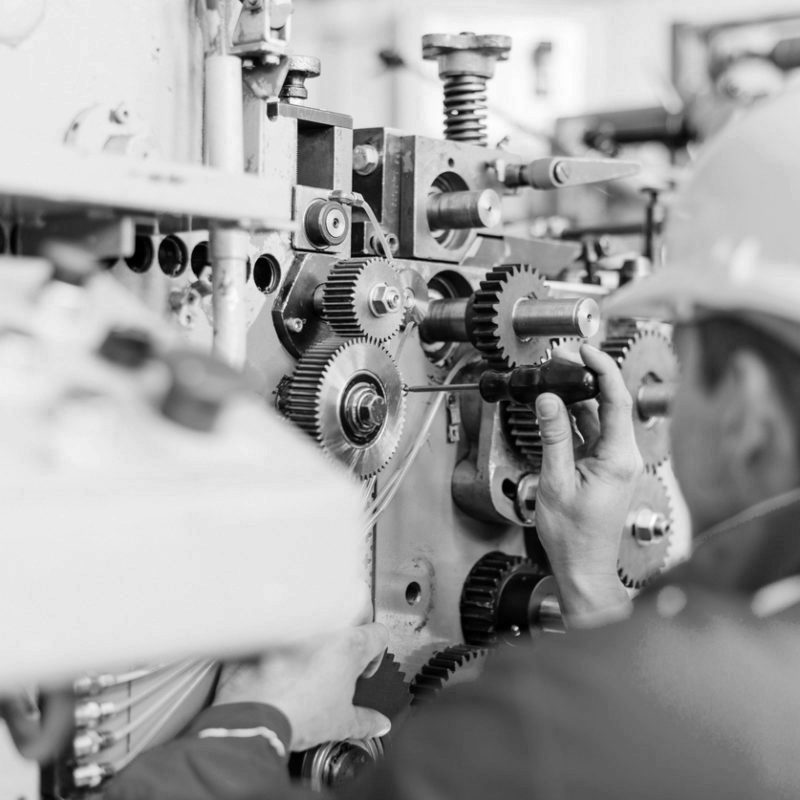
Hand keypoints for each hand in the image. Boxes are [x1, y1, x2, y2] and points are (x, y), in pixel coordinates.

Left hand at [214, 623, 390, 750]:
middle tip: (336, 667)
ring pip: (313, 619)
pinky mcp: (266, 630)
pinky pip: (280, 629)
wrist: (252, 718)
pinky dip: (281, 644)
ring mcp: (294, 624)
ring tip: (305, 666)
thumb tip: (379, 724)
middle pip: (347, 619)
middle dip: (345, 641)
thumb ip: (366, 721)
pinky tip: (277, 667)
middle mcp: (324, 626)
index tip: (362, 672)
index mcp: (349, 645)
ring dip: (313, 638)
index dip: (375, 655)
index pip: (378, 633)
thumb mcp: (341, 723)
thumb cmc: (297, 714)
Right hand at [534, 344, 642, 621]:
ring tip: (554, 379)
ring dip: (577, 398)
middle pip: (609, 404)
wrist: (582, 566)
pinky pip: (590, 434)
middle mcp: (623, 457)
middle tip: (561, 359)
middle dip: (586, 378)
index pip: (616, 400)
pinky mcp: (602, 468)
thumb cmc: (574, 535)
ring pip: (598, 418)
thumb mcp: (556, 481)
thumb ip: (553, 437)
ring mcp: (614, 462)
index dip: (601, 369)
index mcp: (619, 457)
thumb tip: (548, 400)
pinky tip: (556, 409)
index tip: (583, 351)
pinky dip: (574, 419)